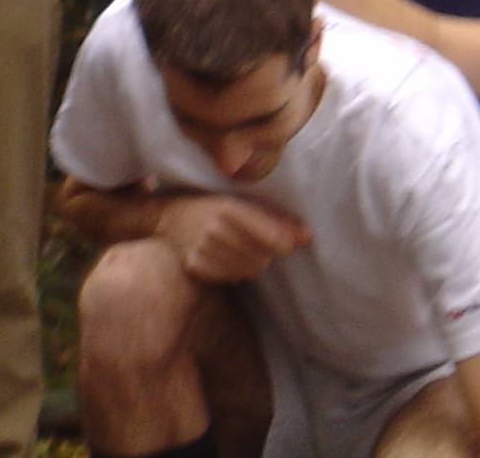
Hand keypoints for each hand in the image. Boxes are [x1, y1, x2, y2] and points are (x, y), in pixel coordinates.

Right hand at [155, 194, 312, 282]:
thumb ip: (276, 219)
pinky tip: (227, 256)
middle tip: (257, 242)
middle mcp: (214, 229)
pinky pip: (232, 278)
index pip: (271, 238)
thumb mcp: (243, 202)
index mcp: (228, 207)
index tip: (286, 243)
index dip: (285, 244)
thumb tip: (308, 236)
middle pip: (263, 257)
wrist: (171, 216)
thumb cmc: (215, 205)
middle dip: (267, 253)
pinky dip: (236, 270)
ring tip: (241, 248)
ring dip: (253, 262)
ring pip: (249, 270)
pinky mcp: (196, 268)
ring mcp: (202, 250)